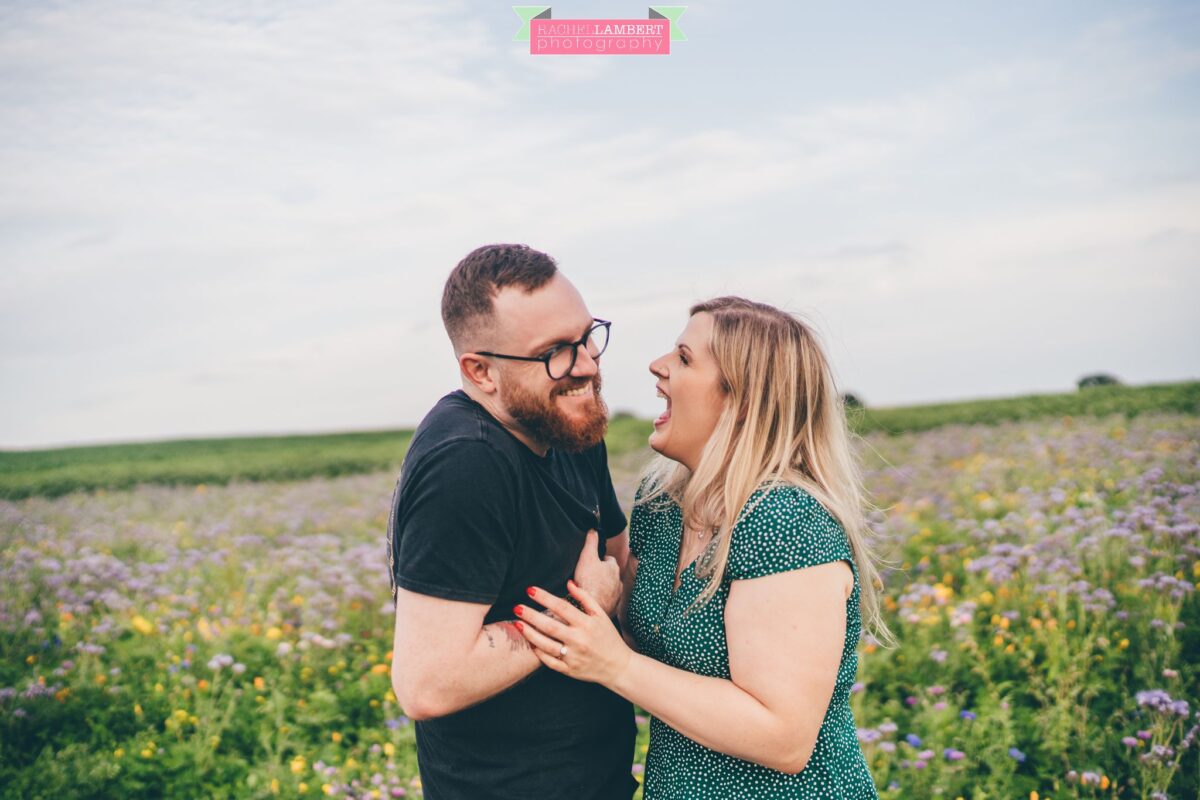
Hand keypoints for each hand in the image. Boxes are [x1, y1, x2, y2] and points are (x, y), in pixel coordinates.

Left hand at [514, 580, 632, 686]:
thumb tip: (568, 583)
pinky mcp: (569, 670)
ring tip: (517, 623)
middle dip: (531, 615)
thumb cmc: (608, 637)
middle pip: (550, 626)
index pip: (561, 607)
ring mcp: (573, 657)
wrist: (618, 666)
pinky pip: (550, 662)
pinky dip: (538, 653)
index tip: (530, 590)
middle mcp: (579, 640)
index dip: (544, 597)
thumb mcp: (601, 615)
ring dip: (530, 634)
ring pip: (546, 645)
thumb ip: (585, 598)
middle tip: (516, 607)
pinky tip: (530, 643)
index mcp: (587, 624)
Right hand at [571, 530, 620, 616]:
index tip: (592, 563)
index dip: (600, 560)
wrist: (589, 606)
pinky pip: (608, 602)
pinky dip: (603, 601)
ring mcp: (617, 596)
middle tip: (590, 576)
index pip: (609, 560)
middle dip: (603, 575)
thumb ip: (591, 542)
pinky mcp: (613, 609)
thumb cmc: (587, 581)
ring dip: (603, 589)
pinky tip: (594, 602)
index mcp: (614, 568)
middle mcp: (618, 582)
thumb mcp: (587, 556)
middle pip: (610, 575)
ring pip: (611, 589)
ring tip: (591, 590)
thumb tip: (593, 529)